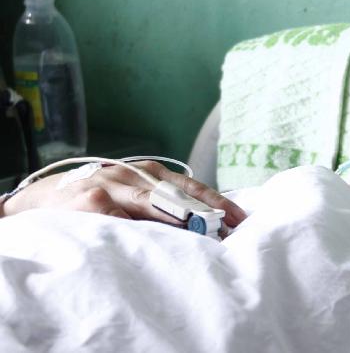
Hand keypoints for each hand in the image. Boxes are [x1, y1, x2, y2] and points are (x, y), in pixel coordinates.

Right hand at [1, 161, 246, 229]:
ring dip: (181, 221)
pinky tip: (157, 243)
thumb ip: (160, 202)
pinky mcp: (92, 200)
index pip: (192, 186)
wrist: (44, 195)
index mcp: (150, 172)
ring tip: (205, 237)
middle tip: (231, 231)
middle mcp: (136, 175)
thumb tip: (202, 222)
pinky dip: (140, 231)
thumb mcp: (132, 192)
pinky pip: (121, 219)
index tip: (240, 218)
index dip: (217, 201)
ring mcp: (114, 186)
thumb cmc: (98, 197)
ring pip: (154, 204)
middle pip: (179, 194)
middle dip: (207, 212)